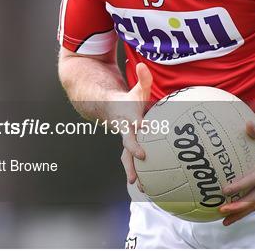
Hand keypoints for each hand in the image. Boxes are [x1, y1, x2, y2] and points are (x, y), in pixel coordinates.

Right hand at [117, 63, 152, 185]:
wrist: (105, 107)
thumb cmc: (129, 98)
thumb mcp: (136, 88)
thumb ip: (143, 78)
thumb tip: (142, 65)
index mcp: (128, 119)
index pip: (132, 129)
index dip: (136, 138)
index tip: (142, 148)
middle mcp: (125, 131)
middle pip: (127, 148)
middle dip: (131, 161)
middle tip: (138, 174)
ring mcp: (125, 139)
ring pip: (127, 158)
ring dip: (133, 172)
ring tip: (144, 190)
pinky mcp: (129, 145)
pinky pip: (132, 160)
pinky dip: (137, 172)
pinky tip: (148, 187)